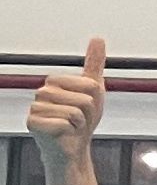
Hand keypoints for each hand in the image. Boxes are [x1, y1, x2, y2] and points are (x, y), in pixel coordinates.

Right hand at [24, 36, 104, 154]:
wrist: (73, 146)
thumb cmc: (82, 118)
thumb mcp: (94, 90)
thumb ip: (94, 64)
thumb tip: (97, 38)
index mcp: (55, 82)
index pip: (90, 85)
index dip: (95, 99)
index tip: (87, 107)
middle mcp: (42, 92)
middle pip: (84, 99)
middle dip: (89, 113)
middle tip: (79, 120)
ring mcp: (35, 107)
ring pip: (74, 112)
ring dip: (79, 124)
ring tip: (71, 126)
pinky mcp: (32, 123)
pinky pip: (63, 124)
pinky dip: (69, 132)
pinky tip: (63, 134)